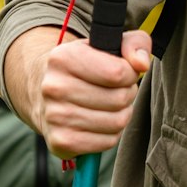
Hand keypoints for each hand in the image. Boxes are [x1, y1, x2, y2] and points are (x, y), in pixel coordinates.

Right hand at [35, 30, 152, 158]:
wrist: (45, 95)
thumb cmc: (84, 68)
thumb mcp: (106, 45)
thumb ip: (134, 44)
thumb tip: (142, 63)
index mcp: (63, 57)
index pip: (117, 72)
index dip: (130, 74)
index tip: (123, 73)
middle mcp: (54, 87)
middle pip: (119, 99)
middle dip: (126, 95)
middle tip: (117, 91)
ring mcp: (55, 116)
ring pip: (116, 122)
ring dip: (121, 115)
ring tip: (110, 107)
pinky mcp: (60, 141)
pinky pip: (107, 142)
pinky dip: (111, 134)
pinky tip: (100, 124)